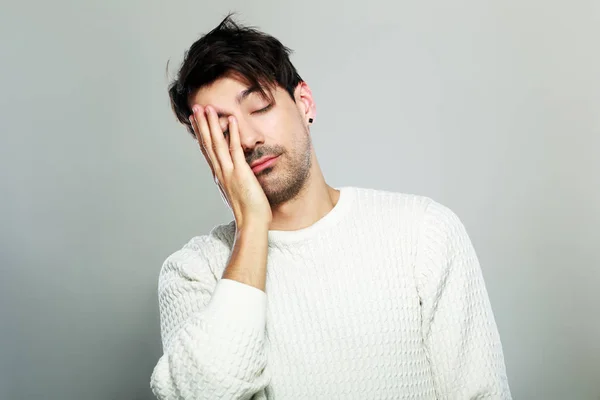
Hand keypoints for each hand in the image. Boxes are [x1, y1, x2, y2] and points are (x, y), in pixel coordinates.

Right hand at [190, 105, 271, 226]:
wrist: (251, 224)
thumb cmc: (248, 211)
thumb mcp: (237, 191)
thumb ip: (234, 180)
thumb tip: (234, 174)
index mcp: (219, 175)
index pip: (207, 150)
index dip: (201, 134)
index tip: (197, 120)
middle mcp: (220, 172)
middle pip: (208, 144)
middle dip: (202, 124)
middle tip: (196, 107)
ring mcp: (229, 172)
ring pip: (216, 144)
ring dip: (211, 124)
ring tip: (207, 108)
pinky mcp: (240, 172)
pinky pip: (235, 149)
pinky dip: (233, 133)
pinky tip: (231, 120)